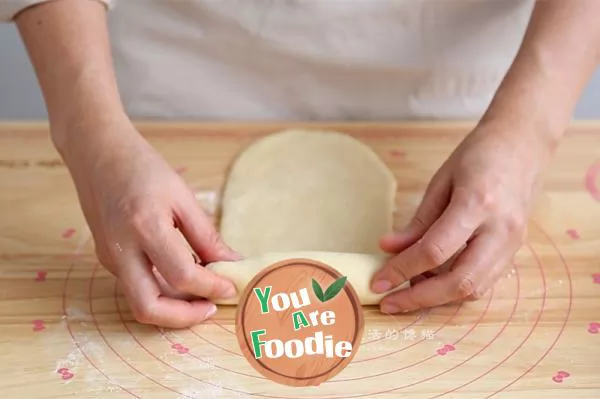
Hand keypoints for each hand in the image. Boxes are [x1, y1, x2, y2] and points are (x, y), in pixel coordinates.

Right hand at [61, 119, 239, 327]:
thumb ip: (206, 235)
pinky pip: (137, 286)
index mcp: (145, 227)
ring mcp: (110, 258)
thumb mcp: (182, 196)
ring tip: (203, 293)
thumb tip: (231, 263)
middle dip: (184, 317)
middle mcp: (121, 250)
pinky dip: (162, 290)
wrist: (97, 153)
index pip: (182, 275)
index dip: (211, 287)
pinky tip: (183, 277)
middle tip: (211, 307)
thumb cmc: (143, 168)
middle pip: (148, 308)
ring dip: (173, 306)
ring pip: (141, 301)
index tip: (230, 286)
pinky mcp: (107, 259)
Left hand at [371, 123, 549, 313]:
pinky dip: (456, 287)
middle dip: (420, 298)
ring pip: (475, 288)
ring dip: (438, 297)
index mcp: (477, 204)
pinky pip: (485, 281)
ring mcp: (513, 242)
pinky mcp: (516, 250)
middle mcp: (500, 229)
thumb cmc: (478, 155)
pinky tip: (433, 281)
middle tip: (390, 303)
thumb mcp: (441, 182)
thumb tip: (388, 249)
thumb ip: (418, 221)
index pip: (434, 251)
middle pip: (459, 281)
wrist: (524, 143)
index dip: (402, 270)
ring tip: (408, 291)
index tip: (378, 282)